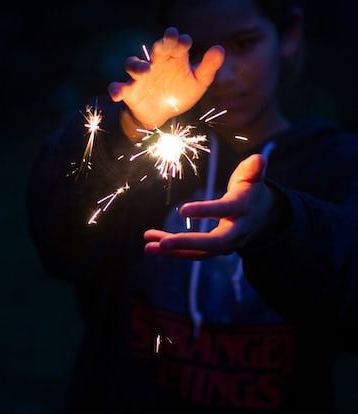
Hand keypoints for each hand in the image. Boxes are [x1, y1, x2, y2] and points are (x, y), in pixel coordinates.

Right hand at [108, 26, 224, 130]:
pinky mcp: (129, 91)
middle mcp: (155, 63)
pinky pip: (118, 87)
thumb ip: (208, 67)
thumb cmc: (179, 93)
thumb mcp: (197, 82)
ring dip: (138, 65)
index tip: (185, 41)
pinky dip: (116, 89)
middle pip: (156, 49)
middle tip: (169, 38)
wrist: (160, 115)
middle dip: (162, 43)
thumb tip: (220, 48)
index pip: (177, 44)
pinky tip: (117, 94)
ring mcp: (140, 76)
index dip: (180, 41)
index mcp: (173, 58)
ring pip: (133, 64)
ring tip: (146, 70)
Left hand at [144, 154, 273, 258]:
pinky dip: (173, 251)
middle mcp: (236, 232)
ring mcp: (226, 245)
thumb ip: (254, 169)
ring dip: (174, 251)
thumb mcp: (254, 177)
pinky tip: (152, 246)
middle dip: (187, 243)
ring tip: (148, 247)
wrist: (264, 218)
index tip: (182, 210)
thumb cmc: (252, 190)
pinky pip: (193, 254)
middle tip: (163, 242)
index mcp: (243, 208)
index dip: (205, 211)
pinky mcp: (215, 250)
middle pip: (214, 243)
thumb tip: (259, 159)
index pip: (225, 210)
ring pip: (200, 253)